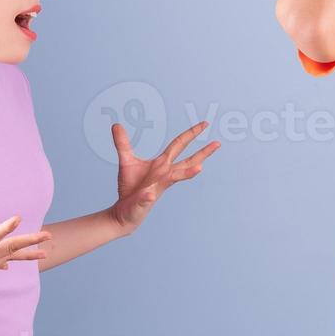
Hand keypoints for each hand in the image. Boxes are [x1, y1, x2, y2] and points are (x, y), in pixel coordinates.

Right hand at [0, 210, 50, 317]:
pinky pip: (1, 264)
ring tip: (45, 252)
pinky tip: (10, 266)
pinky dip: (9, 261)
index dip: (5, 228)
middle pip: (12, 248)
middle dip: (30, 241)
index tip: (18, 218)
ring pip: (11, 257)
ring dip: (28, 253)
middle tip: (48, 235)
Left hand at [109, 120, 219, 234]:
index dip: (192, 133)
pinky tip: (149, 194)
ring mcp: (157, 187)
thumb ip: (122, 143)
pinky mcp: (145, 200)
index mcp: (162, 164)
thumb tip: (116, 124)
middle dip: (202, 152)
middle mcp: (165, 175)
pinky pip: (146, 197)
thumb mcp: (126, 161)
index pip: (179, 145)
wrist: (125, 211)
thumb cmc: (130, 187)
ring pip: (174, 179)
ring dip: (187, 174)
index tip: (205, 124)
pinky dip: (147, 196)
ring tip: (200, 168)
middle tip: (218, 143)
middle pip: (188, 161)